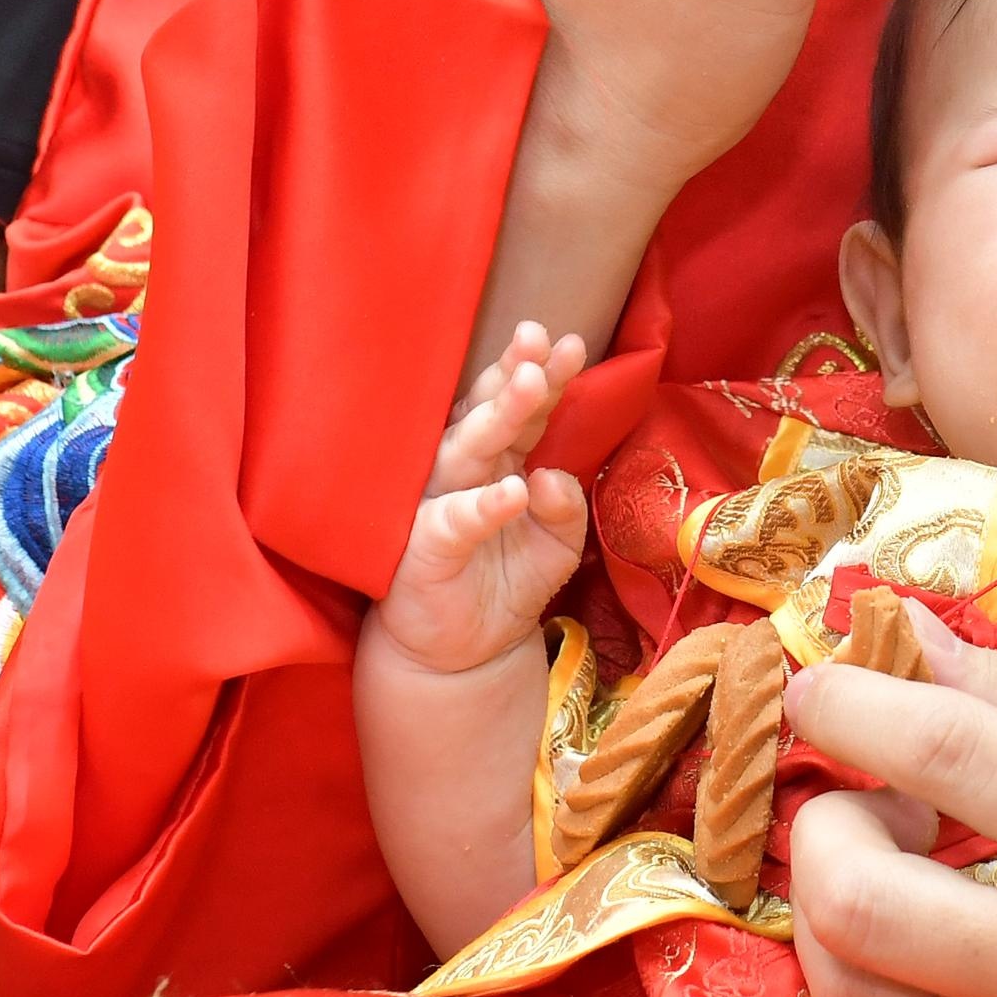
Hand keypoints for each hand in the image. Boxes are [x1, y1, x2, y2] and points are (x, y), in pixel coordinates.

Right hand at [371, 323, 589, 676]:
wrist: (462, 654)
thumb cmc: (506, 585)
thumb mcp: (556, 547)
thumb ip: (567, 511)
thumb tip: (557, 478)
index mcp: (500, 461)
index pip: (526, 412)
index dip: (546, 378)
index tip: (571, 345)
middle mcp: (465, 471)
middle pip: (490, 414)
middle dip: (516, 376)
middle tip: (540, 341)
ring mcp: (439, 503)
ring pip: (466, 450)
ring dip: (498, 418)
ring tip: (530, 384)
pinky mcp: (425, 547)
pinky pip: (454, 520)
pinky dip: (482, 505)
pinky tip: (512, 488)